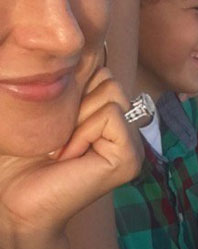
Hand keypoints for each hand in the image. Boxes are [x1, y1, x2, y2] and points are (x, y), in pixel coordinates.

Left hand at [0, 69, 140, 248]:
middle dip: (77, 103)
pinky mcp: (129, 158)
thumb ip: (71, 84)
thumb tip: (88, 46)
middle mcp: (126, 130)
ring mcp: (132, 145)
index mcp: (110, 116)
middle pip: (109, 80)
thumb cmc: (20, 156)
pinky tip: (71, 157)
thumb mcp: (48, 110)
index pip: (103, 71)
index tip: (55, 124)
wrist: (13, 201)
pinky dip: (84, 132)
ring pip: (111, 95)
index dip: (73, 89)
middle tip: (60, 138)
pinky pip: (111, 116)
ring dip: (77, 120)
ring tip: (63, 148)